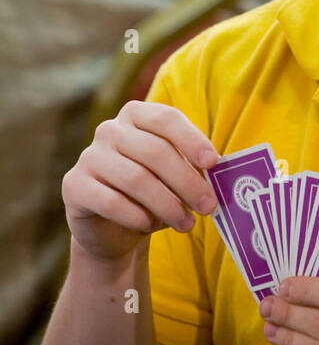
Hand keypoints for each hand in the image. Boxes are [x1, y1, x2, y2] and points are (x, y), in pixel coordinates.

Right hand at [62, 101, 219, 261]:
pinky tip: (151, 225)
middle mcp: (109, 130)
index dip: (191, 139)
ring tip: (186, 224)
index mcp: (136, 116)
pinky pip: (111, 201)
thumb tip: (217, 175)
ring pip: (136, 179)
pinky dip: (137, 216)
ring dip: (168, 205)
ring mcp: (89, 156)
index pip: (166, 118)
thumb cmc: (153, 194)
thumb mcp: (175, 177)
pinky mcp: (74, 185)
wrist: (113, 228)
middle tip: (208, 206)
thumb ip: (192, 169)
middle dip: (187, 182)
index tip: (213, 162)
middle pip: (155, 151)